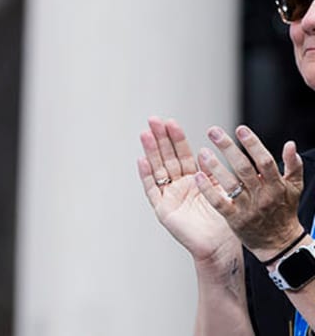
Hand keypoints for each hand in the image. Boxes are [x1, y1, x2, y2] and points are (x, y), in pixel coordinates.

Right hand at [138, 117, 240, 265]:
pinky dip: (146, 175)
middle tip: (153, 120)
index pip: (184, 154)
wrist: (222, 249)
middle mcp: (180, 185)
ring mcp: (170, 196)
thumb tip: (208, 151)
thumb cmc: (226, 223)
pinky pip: (153, 190)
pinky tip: (142, 161)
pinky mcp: (163, 210)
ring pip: (158, 169)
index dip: (176, 138)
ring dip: (151, 151)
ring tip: (145, 133)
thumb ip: (215, 172)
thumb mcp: (224, 191)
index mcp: (195, 180)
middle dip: (161, 138)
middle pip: (168, 157)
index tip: (171, 121)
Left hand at [194, 124, 305, 260]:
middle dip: (228, 148)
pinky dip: (208, 190)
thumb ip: (294, 166)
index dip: (253, 144)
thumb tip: (290, 144)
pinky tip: (198, 176)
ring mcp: (248, 208)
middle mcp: (262, 196)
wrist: (280, 243)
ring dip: (215, 167)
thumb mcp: (294, 188)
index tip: (240, 129)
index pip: (265, 161)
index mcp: (276, 186)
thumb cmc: (284, 211)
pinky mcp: (235, 219)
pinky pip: (219, 203)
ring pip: (231, 185)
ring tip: (203, 151)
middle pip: (244, 169)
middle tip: (214, 131)